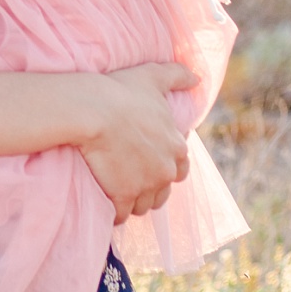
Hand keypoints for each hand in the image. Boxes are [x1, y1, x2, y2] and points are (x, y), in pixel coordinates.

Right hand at [76, 63, 195, 224]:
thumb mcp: (153, 76)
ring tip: (116, 190)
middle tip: (129, 177)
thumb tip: (197, 78)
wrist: (93, 111)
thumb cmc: (122, 92)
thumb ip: (178, 75)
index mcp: (177, 148)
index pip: (180, 170)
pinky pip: (121, 215)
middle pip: (162, 192)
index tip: (147, 161)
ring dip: (132, 201)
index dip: (164, 166)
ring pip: (143, 206)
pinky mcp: (122, 197)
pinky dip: (114, 212)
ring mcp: (145, 187)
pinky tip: (105, 201)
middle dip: (149, 188)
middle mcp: (166, 171)